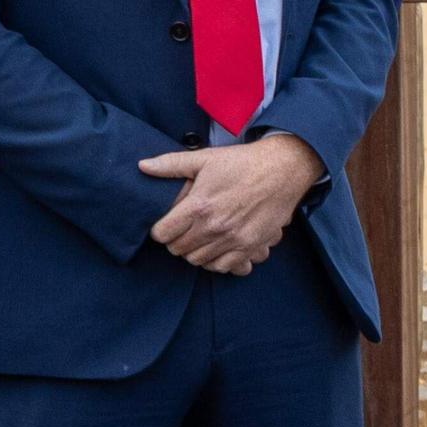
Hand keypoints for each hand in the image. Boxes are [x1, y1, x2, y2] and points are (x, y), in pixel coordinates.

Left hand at [138, 133, 323, 274]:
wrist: (283, 169)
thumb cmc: (242, 163)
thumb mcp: (204, 159)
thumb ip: (171, 164)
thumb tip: (142, 166)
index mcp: (199, 206)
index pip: (163, 234)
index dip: (160, 229)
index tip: (166, 224)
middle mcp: (215, 227)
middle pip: (179, 250)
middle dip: (176, 241)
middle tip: (183, 230)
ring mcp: (234, 239)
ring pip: (198, 261)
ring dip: (195, 252)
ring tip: (199, 238)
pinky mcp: (251, 246)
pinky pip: (224, 267)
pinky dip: (216, 261)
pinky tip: (216, 248)